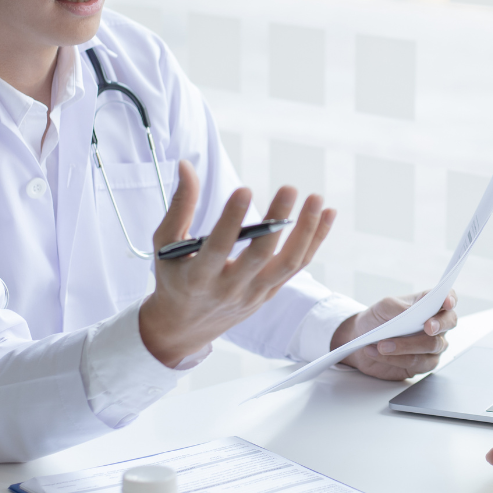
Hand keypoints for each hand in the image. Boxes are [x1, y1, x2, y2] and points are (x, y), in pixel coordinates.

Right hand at [140, 160, 334, 366]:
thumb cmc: (174, 277)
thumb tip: (187, 166)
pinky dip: (315, 240)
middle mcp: (230, 288)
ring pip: (288, 263)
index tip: (244, 190)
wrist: (184, 326)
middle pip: (260, 256)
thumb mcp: (166, 244)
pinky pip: (298, 265)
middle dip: (277, 221)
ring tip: (315, 198)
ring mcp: (255, 293)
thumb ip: (180, 205)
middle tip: (289, 188)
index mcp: (198, 277)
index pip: (217, 248)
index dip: (231, 220)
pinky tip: (326, 213)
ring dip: (306, 230)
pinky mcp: (271, 292)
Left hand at [330, 290, 457, 379]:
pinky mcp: (421, 364)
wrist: (361, 341)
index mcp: (427, 305)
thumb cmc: (376, 319)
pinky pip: (417, 363)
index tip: (447, 303)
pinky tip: (380, 353)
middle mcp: (434, 324)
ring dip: (406, 345)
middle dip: (440, 325)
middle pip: (449, 322)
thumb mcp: (383, 306)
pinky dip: (396, 358)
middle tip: (427, 327)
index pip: (447, 297)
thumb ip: (399, 307)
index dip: (450, 299)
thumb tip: (411, 312)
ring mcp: (430, 345)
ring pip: (432, 346)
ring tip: (382, 345)